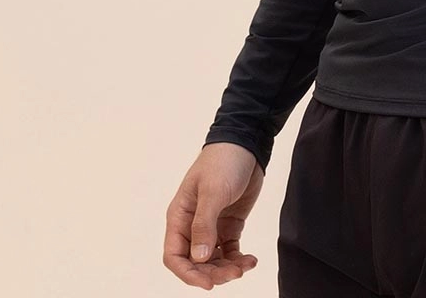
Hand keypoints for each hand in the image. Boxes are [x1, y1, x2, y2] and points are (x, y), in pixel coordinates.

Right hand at [163, 142, 263, 288]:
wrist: (246, 144)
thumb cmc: (223, 161)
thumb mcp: (213, 191)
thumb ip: (204, 225)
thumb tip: (200, 257)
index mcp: (180, 217)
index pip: (175, 256)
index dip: (188, 274)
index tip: (207, 283)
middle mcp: (192, 224)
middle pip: (196, 262)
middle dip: (213, 273)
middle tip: (234, 274)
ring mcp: (211, 225)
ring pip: (213, 260)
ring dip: (227, 268)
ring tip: (245, 266)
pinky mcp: (229, 223)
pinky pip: (229, 250)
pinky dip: (238, 259)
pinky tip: (250, 260)